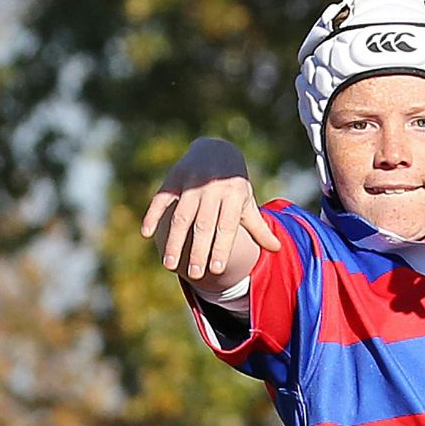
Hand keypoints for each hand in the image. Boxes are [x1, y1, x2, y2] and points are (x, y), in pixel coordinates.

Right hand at [139, 137, 283, 280]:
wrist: (217, 150)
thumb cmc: (234, 185)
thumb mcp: (247, 202)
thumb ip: (259, 227)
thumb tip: (278, 249)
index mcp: (233, 195)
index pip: (226, 226)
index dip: (221, 248)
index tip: (216, 270)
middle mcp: (212, 189)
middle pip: (203, 225)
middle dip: (198, 251)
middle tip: (195, 275)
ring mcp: (191, 183)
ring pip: (181, 217)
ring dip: (174, 241)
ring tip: (169, 265)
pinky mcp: (173, 179)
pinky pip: (161, 199)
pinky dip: (152, 215)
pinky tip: (146, 234)